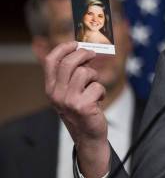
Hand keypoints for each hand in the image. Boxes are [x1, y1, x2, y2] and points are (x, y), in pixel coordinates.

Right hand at [45, 41, 109, 177]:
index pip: (51, 61)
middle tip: (92, 55)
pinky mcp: (82, 106)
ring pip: (85, 72)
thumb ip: (71, 74)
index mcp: (50, 88)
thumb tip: (82, 51)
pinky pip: (97, 86)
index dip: (64, 48)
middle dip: (84, 54)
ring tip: (93, 86)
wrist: (87, 134)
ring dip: (94, 77)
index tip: (76, 43)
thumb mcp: (70, 91)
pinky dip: (101, 91)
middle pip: (69, 62)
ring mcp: (68, 100)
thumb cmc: (81, 108)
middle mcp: (56, 94)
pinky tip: (98, 100)